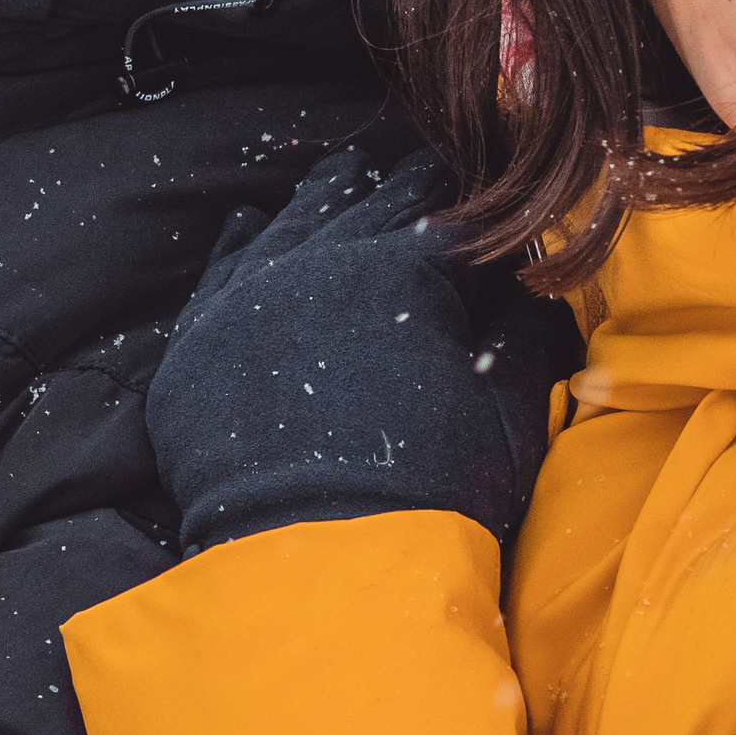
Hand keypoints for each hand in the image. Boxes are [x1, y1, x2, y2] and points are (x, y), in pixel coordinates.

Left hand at [146, 137, 584, 553]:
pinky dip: (239, 243)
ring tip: (343, 174)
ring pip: (290, 227)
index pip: (446, 222)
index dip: (470, 208)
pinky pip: (220, 272)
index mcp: (400, 271)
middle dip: (398, 192)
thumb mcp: (506, 414)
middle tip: (417, 168)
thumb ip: (524, 337)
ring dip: (322, 201)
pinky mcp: (197, 343)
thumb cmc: (430, 495)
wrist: (315, 566)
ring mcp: (247, 299)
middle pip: (365, 213)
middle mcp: (316, 265)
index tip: (483, 188)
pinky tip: (246, 220)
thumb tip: (537, 287)